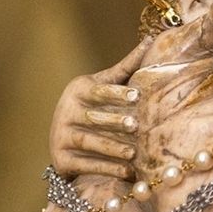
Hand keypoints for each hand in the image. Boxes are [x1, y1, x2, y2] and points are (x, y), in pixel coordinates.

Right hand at [48, 36, 149, 178]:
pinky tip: (127, 172)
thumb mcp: (102, 84)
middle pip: (93, 118)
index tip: (136, 96)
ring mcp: (61, 136)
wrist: (62, 138)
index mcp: (78, 90)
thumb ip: (126, 67)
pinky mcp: (61, 159)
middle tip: (135, 126)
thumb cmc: (92, 104)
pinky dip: (107, 168)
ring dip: (112, 148)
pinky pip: (86, 164)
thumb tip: (151, 39)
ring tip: (133, 153)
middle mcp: (66, 112)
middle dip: (114, 122)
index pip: (98, 91)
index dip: (116, 94)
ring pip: (89, 142)